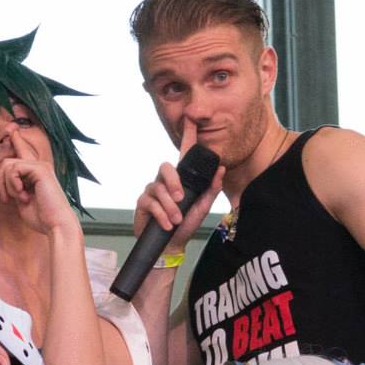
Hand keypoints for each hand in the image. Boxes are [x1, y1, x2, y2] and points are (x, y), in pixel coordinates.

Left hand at [0, 156, 76, 238]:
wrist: (56, 225)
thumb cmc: (41, 218)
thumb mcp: (20, 200)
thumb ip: (12, 187)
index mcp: (34, 174)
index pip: (9, 166)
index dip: (0, 180)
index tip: (5, 199)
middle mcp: (38, 167)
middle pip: (6, 163)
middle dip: (0, 183)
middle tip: (6, 200)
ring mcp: (40, 166)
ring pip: (8, 165)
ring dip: (8, 185)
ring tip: (20, 199)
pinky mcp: (40, 169)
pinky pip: (15, 168)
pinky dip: (13, 183)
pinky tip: (23, 196)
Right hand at [132, 118, 224, 254]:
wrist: (171, 245)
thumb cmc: (185, 224)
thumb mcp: (202, 207)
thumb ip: (211, 189)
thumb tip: (221, 169)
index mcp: (182, 178)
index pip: (184, 152)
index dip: (188, 135)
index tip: (191, 119)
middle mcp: (166, 181)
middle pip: (165, 167)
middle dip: (174, 183)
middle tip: (181, 199)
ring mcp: (153, 190)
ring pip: (158, 188)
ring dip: (169, 206)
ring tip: (176, 220)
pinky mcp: (143, 202)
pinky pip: (150, 202)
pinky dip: (161, 214)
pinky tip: (166, 224)